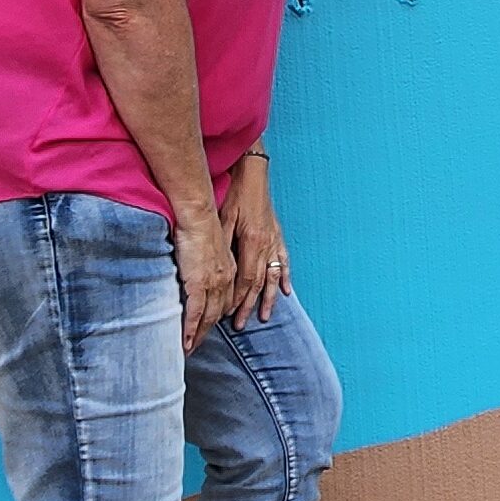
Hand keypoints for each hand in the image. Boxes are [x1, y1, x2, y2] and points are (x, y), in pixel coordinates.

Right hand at [173, 205, 239, 350]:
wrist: (198, 214)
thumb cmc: (200, 223)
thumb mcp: (209, 245)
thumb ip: (207, 259)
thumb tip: (197, 266)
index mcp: (229, 270)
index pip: (225, 300)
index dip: (217, 315)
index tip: (209, 326)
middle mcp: (226, 280)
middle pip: (218, 313)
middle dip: (208, 331)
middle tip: (197, 345)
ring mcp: (214, 283)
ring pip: (208, 317)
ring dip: (199, 335)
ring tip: (190, 348)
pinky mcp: (199, 284)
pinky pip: (195, 313)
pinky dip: (190, 329)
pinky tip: (186, 341)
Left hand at [220, 149, 290, 327]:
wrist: (254, 176)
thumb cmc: (237, 195)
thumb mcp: (224, 217)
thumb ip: (222, 241)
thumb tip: (214, 266)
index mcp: (252, 241)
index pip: (245, 278)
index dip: (237, 298)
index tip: (227, 314)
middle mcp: (266, 245)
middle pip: (258, 282)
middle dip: (249, 305)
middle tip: (240, 324)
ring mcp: (274, 242)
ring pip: (272, 277)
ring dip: (268, 298)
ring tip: (264, 317)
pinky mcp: (277, 236)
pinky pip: (283, 262)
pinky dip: (284, 278)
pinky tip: (285, 291)